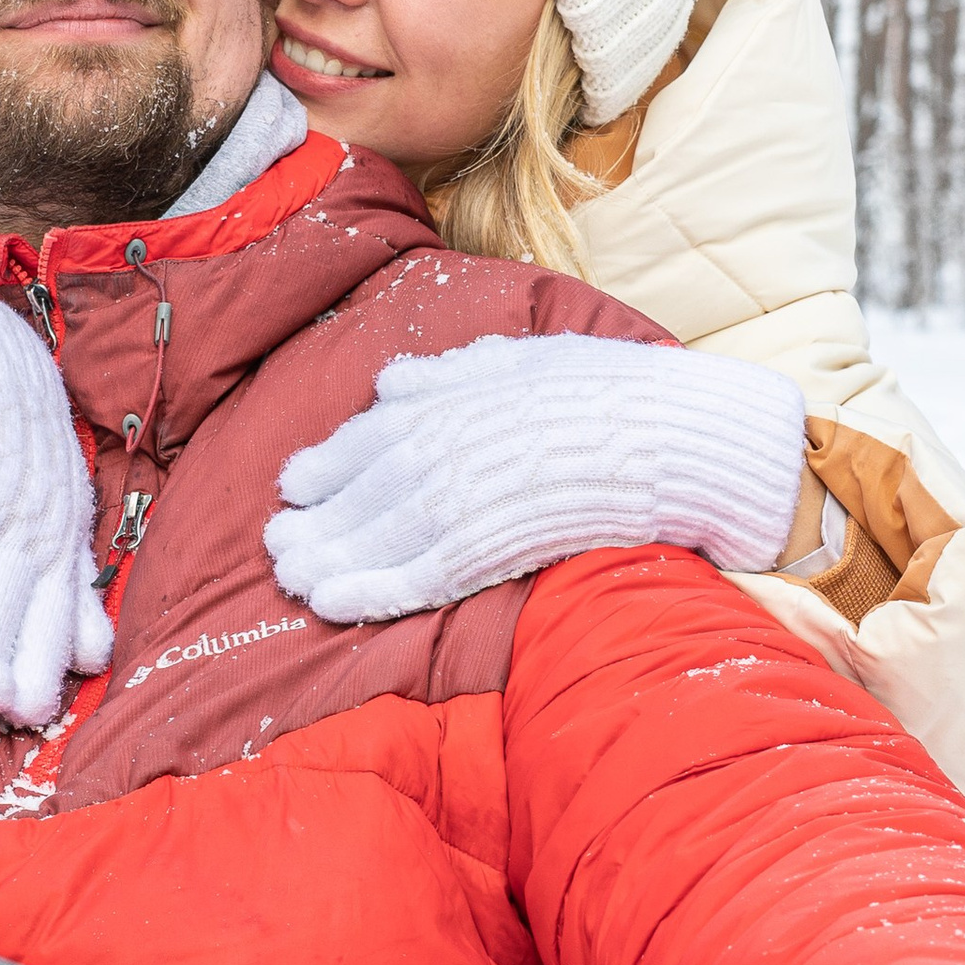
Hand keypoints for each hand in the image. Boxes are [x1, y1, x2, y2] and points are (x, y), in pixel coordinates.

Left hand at [264, 332, 806, 621]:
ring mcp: (477, 495)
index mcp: (467, 394)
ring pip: (382, 533)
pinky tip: (334, 606)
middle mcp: (459, 440)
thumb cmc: (621, 398)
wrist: (688, 439)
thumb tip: (389, 383)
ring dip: (330, 559)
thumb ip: (457, 372)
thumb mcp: (535, 358)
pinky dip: (372, 591)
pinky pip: (422, 576)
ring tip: (292, 579)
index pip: (381, 431)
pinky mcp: (500, 547)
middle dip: (319, 519)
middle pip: (370, 486)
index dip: (332, 460)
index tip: (293, 483)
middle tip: (276, 545)